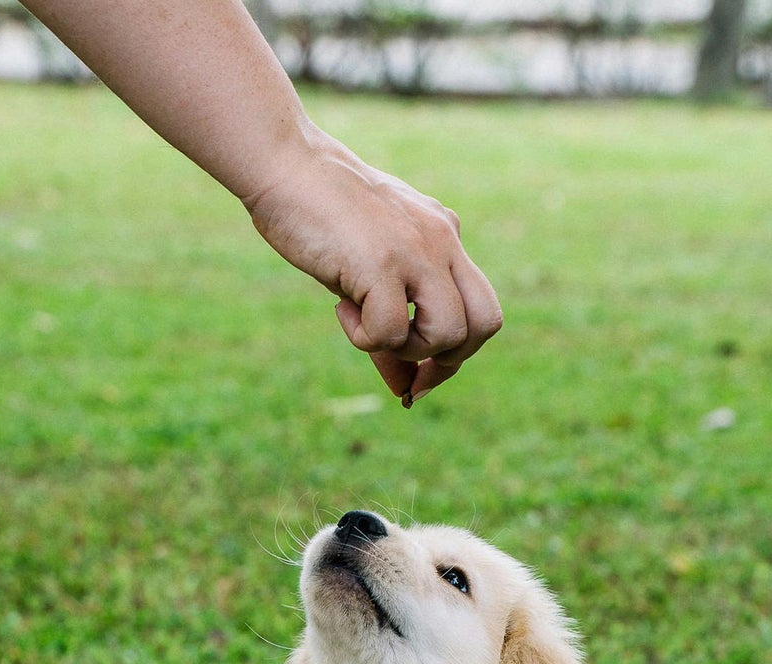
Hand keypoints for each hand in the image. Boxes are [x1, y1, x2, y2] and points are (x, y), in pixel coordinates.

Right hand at [245, 130, 501, 404]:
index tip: (421, 376)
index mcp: (445, 238)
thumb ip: (393, 325)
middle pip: (484, 324)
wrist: (287, 164)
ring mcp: (417, 251)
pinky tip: (341, 306)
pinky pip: (393, 331)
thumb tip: (405, 392)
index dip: (457, 355)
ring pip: (447, 333)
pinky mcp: (383, 262)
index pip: (482, 310)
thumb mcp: (367, 273)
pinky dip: (364, 337)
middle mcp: (442, 242)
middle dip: (448, 360)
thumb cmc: (319, 217)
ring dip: (405, 349)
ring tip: (366, 323)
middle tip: (405, 364)